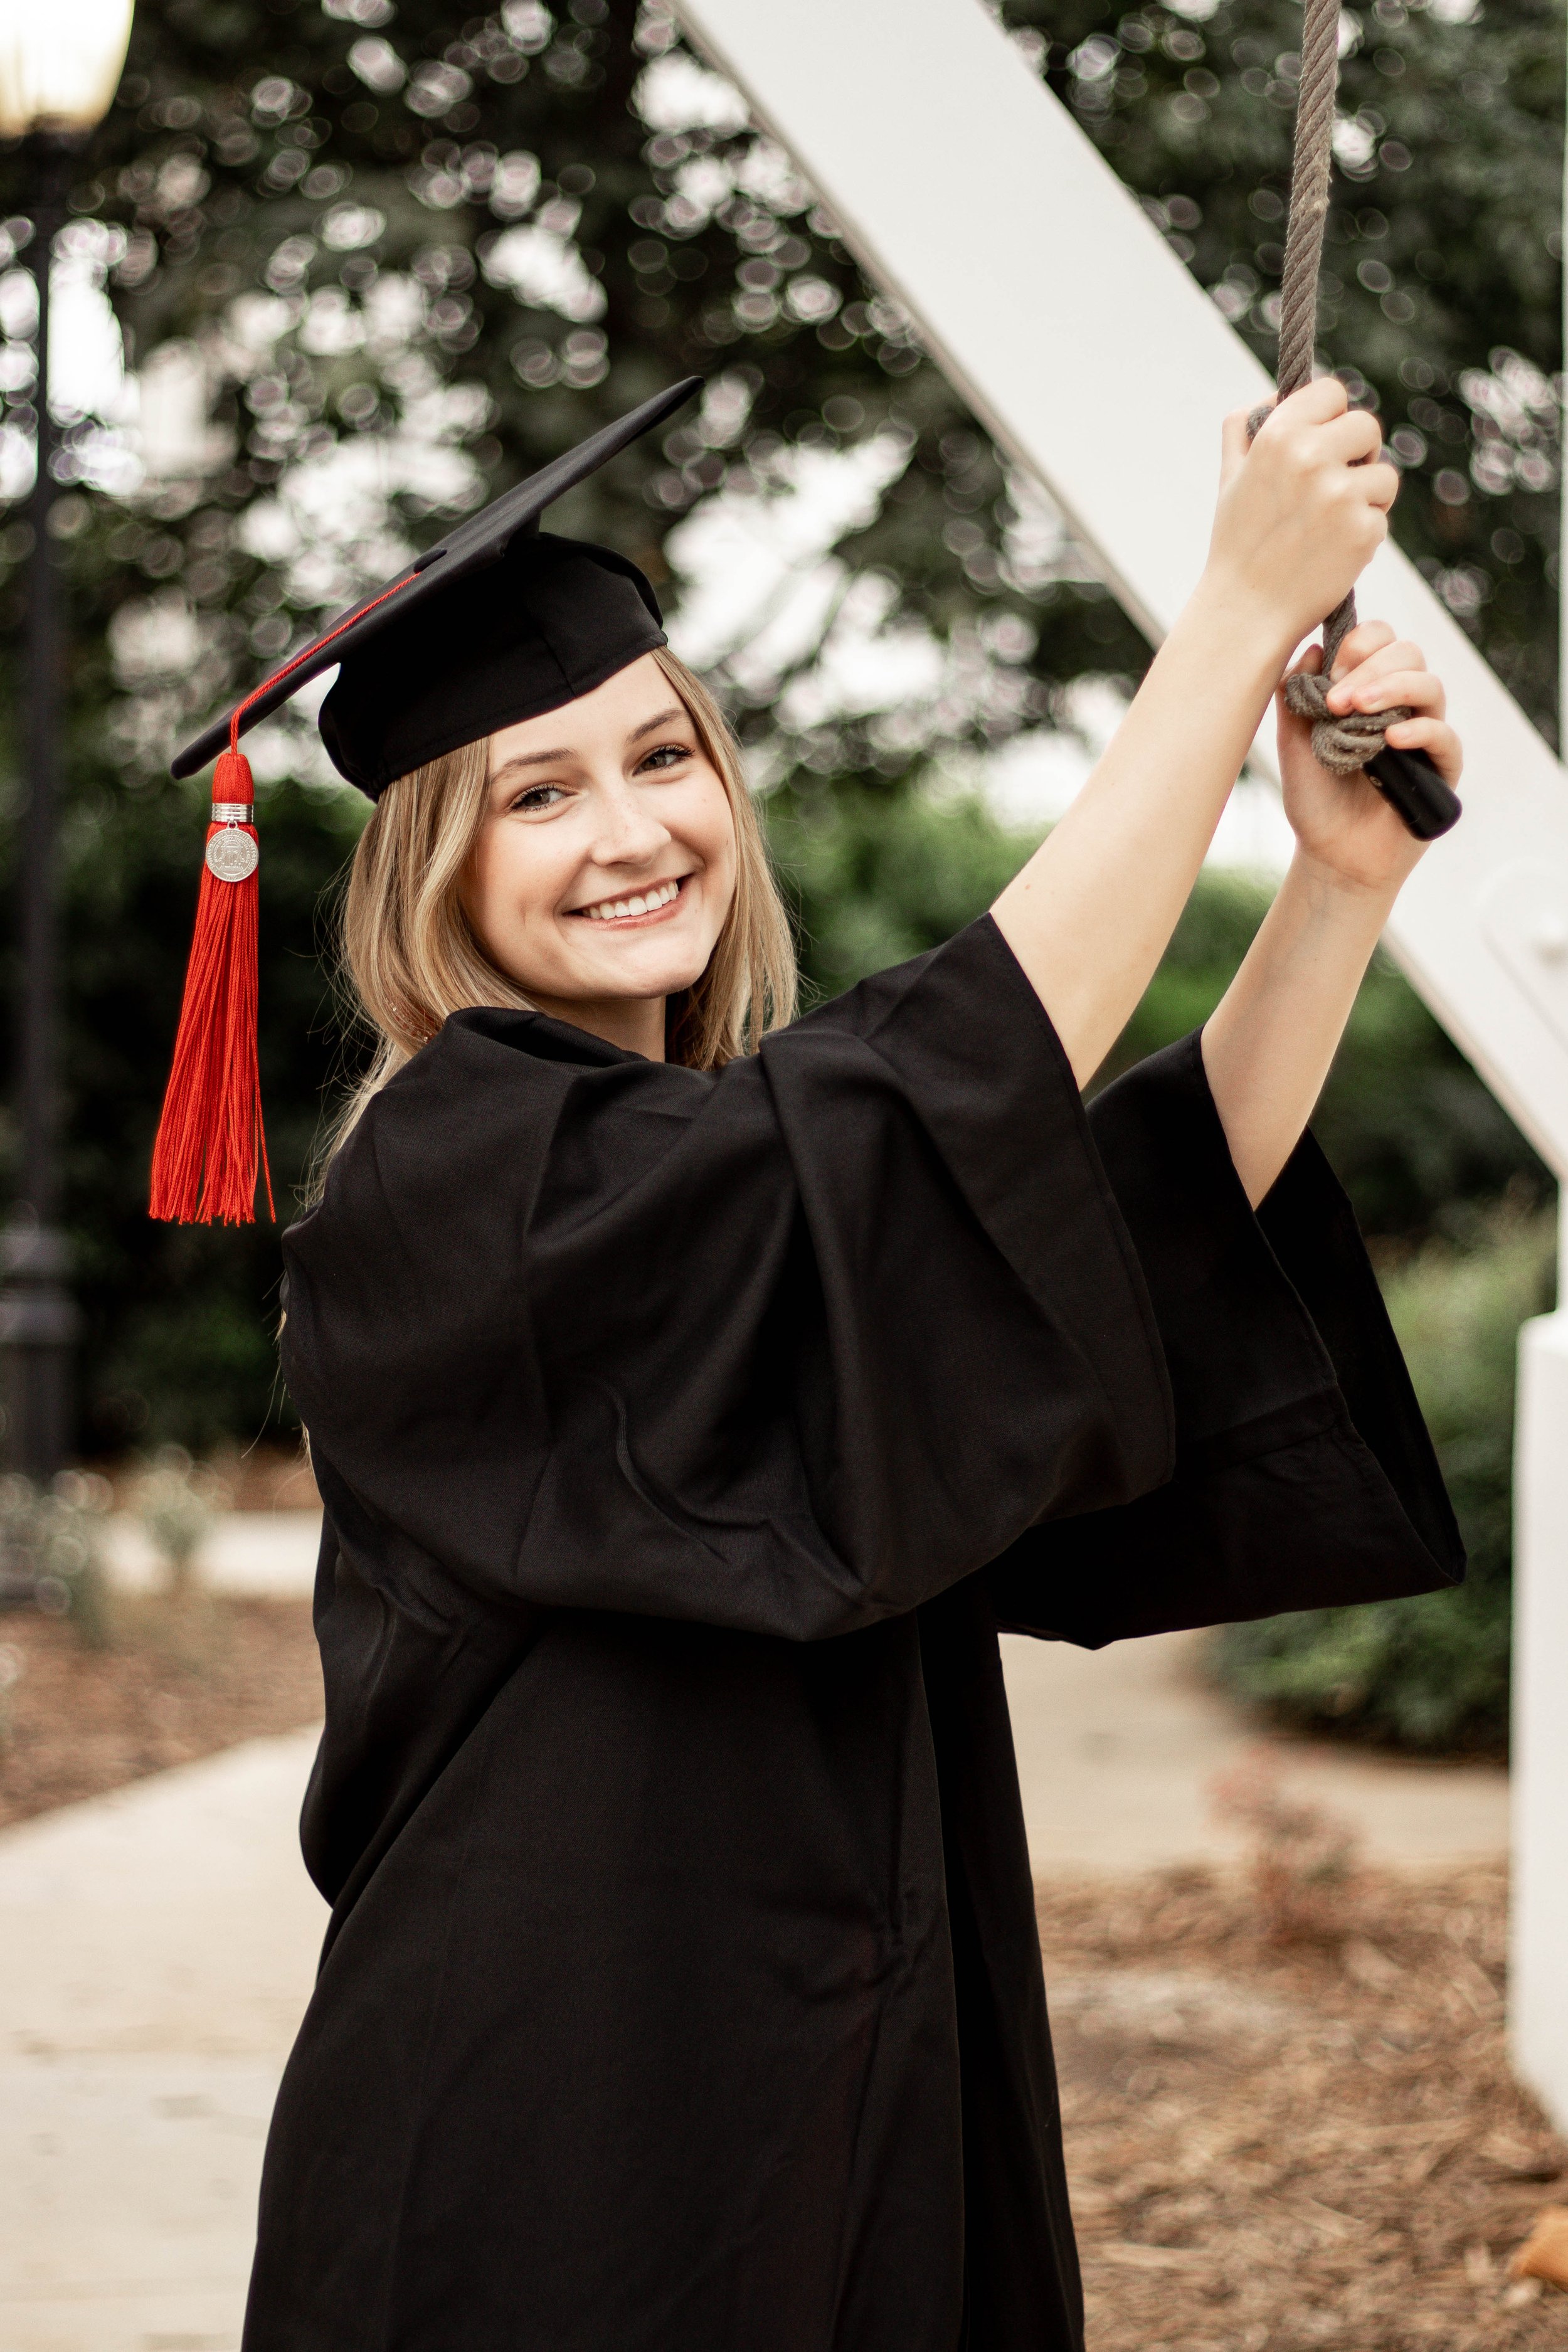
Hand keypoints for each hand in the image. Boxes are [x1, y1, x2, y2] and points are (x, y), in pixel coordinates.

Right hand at [1205, 380, 1398, 653]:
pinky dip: (1364, 533)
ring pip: (1384, 473)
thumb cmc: (1239, 544)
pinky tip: (1334, 552)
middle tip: (1334, 487)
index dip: (1332, 416)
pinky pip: (1382, 515)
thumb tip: (1278, 393)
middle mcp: (1310, 458)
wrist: (1246, 612)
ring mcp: (1340, 494)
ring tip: (1330, 525)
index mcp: (1277, 436)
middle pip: (1367, 426)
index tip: (1325, 442)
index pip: (1331, 391)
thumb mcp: (1230, 476)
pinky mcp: (1363, 529)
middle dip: (1358, 455)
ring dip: (1367, 496)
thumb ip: (1246, 426)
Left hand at [1278, 620, 1462, 894]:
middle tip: (1336, 699)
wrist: (1331, 857)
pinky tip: (1391, 738)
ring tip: (1357, 708)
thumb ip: (1296, 696)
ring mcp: (1425, 734)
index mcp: (1369, 690)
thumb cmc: (1315, 798)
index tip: (1331, 666)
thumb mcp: (1293, 743)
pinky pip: (1444, 737)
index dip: (1360, 642)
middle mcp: (1402, 705)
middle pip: (1409, 654)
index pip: (1380, 641)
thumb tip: (1311, 648)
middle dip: (1371, 667)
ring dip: (1393, 688)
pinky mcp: (1441, 768)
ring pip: (1430, 686)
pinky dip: (1420, 731)